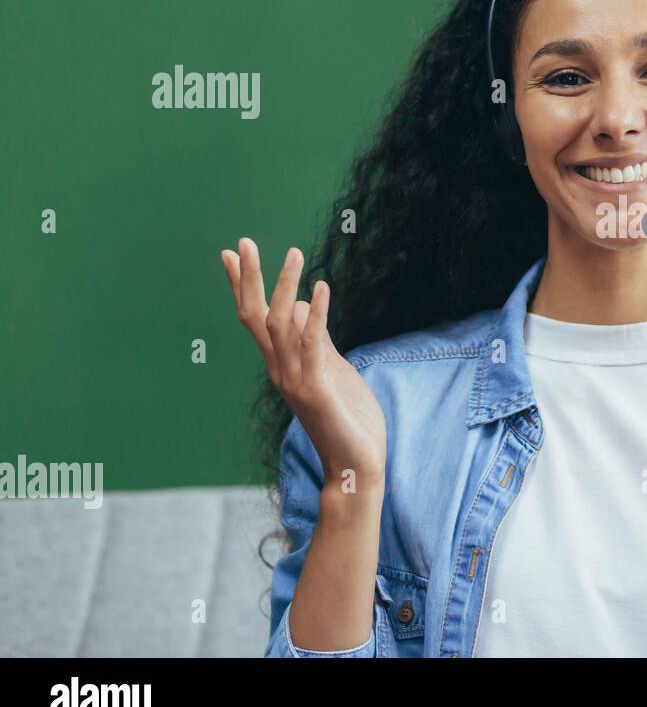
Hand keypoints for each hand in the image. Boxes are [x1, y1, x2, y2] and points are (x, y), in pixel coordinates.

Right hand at [220, 238, 386, 489]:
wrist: (356, 465)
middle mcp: (280, 370)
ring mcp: (295, 379)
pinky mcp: (317, 388)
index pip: (255, 319)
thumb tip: (303, 305)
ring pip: (280, 325)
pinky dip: (316, 314)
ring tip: (294, 254)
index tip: (231, 255)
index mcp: (282, 365)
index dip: (243, 286)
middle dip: (249, 279)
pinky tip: (321, 288)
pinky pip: (312, 345)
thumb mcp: (333, 369)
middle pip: (255, 317)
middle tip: (243, 242)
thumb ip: (318, 341)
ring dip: (285, 287)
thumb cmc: (348, 418)